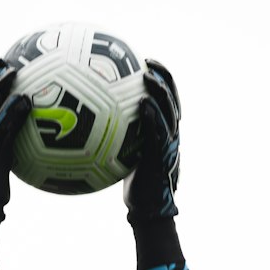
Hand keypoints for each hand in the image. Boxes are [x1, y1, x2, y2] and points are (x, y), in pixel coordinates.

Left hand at [124, 60, 180, 223]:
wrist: (149, 208)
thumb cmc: (136, 184)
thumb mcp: (130, 155)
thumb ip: (124, 136)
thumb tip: (96, 123)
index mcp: (166, 130)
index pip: (169, 98)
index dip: (162, 77)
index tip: (146, 61)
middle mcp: (171, 134)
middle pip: (173, 98)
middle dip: (163, 77)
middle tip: (147, 61)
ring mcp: (169, 145)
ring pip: (170, 111)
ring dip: (160, 92)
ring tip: (147, 76)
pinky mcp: (162, 157)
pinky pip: (158, 133)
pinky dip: (152, 116)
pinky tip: (142, 104)